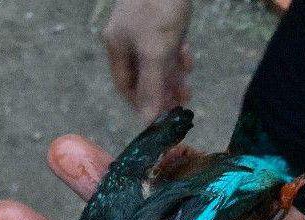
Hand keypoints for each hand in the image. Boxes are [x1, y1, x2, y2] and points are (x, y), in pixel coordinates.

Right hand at [102, 0, 192, 120]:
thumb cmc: (159, 8)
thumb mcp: (156, 53)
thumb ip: (152, 87)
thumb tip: (146, 122)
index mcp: (117, 46)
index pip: (126, 86)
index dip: (142, 104)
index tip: (160, 119)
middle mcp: (126, 38)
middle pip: (143, 75)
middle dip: (161, 92)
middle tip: (181, 106)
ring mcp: (143, 28)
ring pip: (157, 62)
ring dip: (172, 77)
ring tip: (188, 89)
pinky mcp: (160, 18)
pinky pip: (167, 45)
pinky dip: (177, 56)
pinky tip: (187, 57)